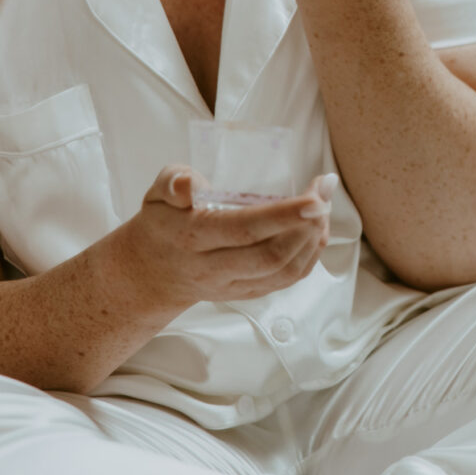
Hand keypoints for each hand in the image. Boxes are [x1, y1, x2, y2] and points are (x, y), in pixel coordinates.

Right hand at [117, 166, 335, 308]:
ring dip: (313, 239)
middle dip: (308, 224)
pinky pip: (285, 280)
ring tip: (324, 206)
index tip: (314, 198)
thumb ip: (173, 181)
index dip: (284, 216)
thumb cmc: (162, 220)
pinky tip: (318, 230)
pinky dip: (309, 256)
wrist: (150, 272)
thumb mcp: (157, 193)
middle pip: (270, 255)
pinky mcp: (246, 292)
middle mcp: (213, 267)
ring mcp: (231, 285)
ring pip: (283, 272)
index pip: (244, 230)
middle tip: (325, 190)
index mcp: (193, 238)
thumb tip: (190, 184)